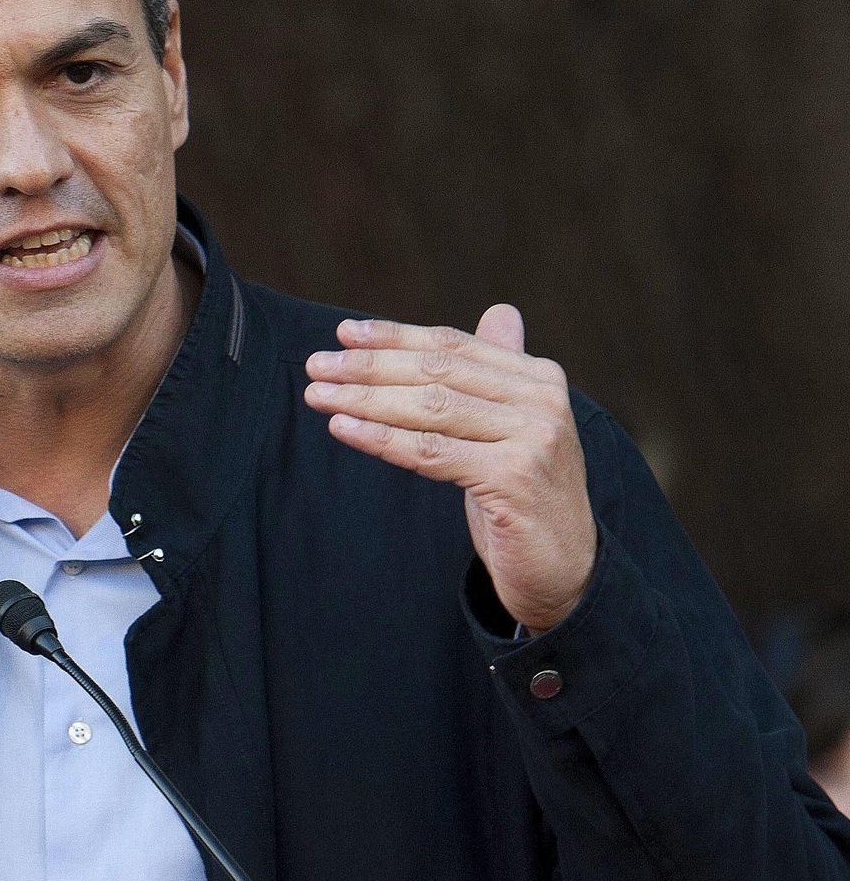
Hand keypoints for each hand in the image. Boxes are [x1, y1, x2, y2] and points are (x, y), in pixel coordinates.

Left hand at [303, 305, 594, 632]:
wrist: (565, 570)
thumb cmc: (524, 496)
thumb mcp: (513, 427)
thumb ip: (501, 374)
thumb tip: (500, 311)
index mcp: (540, 378)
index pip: (453, 345)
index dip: (394, 336)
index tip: (342, 334)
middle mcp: (542, 400)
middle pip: (436, 371)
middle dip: (369, 366)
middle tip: (316, 366)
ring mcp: (533, 438)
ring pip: (429, 407)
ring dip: (365, 399)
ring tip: (318, 395)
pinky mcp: (514, 478)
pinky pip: (430, 451)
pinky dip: (381, 438)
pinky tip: (344, 428)